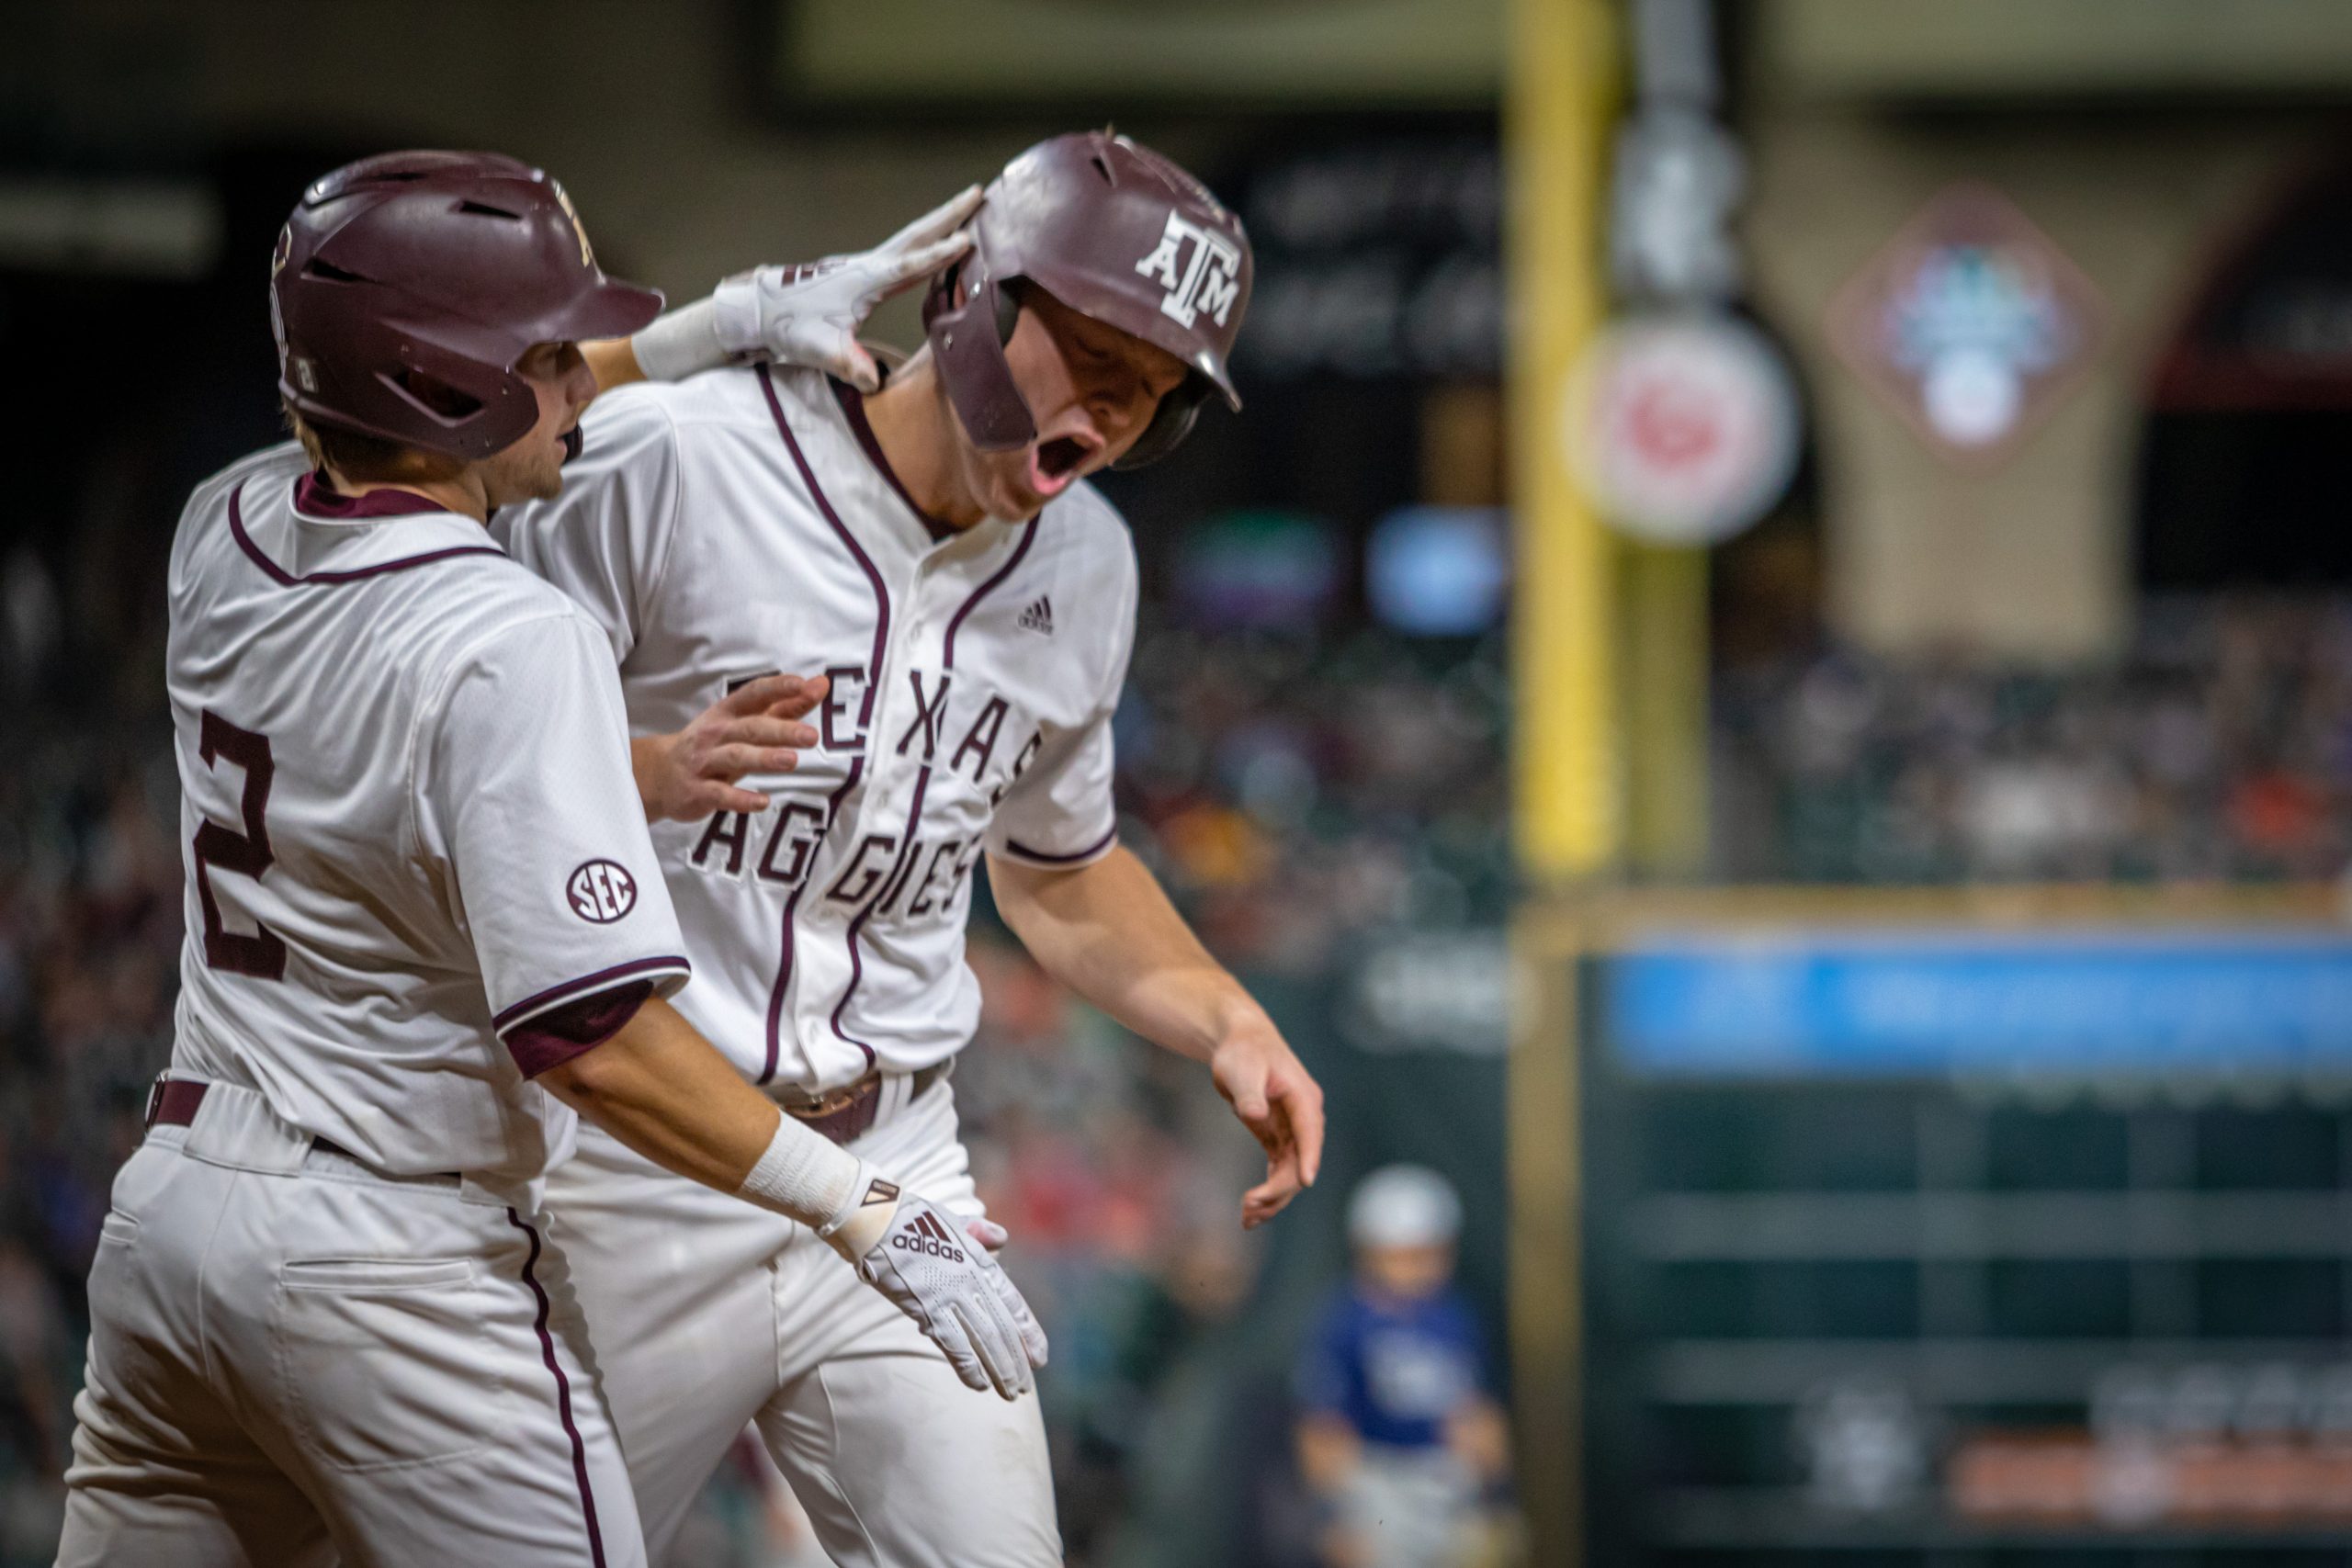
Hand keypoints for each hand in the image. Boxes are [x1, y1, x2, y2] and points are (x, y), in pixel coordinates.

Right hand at [634, 674, 826, 821]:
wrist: (660, 774)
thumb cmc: (713, 743)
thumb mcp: (745, 722)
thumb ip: (785, 706)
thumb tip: (820, 685)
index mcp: (728, 711)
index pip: (754, 694)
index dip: (777, 688)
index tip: (802, 685)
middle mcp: (715, 732)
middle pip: (750, 728)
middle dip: (781, 730)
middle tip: (811, 736)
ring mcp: (704, 761)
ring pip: (735, 757)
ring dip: (763, 758)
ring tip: (791, 761)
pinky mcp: (697, 790)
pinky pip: (720, 794)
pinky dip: (741, 799)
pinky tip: (762, 802)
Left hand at [714, 184, 983, 390]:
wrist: (763, 310)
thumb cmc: (790, 327)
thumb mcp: (819, 350)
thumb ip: (847, 363)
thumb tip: (871, 382)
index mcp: (864, 281)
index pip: (907, 266)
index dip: (937, 255)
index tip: (965, 240)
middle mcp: (868, 266)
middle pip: (916, 235)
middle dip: (948, 215)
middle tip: (979, 193)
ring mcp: (867, 265)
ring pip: (911, 237)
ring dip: (941, 221)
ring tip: (969, 206)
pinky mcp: (866, 271)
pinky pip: (905, 249)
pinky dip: (928, 239)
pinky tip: (939, 241)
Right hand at [823, 1182, 1048, 1399]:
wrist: (878, 1221)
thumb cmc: (914, 1219)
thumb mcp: (954, 1221)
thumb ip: (980, 1234)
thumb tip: (1001, 1239)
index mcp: (980, 1261)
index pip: (1012, 1303)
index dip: (1028, 1332)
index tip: (1039, 1356)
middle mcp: (971, 1282)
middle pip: (1002, 1328)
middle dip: (1015, 1360)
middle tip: (1025, 1387)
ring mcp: (950, 1296)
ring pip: (984, 1340)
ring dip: (999, 1369)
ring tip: (1011, 1392)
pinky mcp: (926, 1309)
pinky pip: (953, 1344)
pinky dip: (969, 1367)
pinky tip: (980, 1385)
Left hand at [1210, 1020, 1324, 1228]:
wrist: (1239, 1044)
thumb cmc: (1242, 1052)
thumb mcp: (1242, 1069)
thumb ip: (1249, 1093)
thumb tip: (1256, 1114)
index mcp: (1303, 1098)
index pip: (1310, 1132)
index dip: (1309, 1157)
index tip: (1305, 1181)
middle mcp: (1304, 1118)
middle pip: (1300, 1161)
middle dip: (1279, 1187)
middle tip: (1248, 1205)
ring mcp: (1294, 1131)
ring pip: (1291, 1173)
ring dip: (1273, 1198)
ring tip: (1246, 1219)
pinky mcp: (1279, 1138)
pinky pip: (1279, 1171)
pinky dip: (1268, 1191)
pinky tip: (1251, 1211)